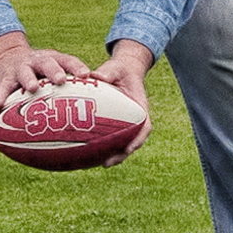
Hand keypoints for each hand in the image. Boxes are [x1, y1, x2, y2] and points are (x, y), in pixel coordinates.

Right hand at [0, 31, 94, 108]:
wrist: (8, 58)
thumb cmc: (40, 73)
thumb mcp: (54, 73)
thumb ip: (70, 89)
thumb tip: (95, 116)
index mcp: (54, 60)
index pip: (68, 61)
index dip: (77, 67)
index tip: (86, 75)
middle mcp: (38, 62)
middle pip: (48, 63)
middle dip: (54, 70)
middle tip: (61, 80)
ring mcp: (20, 68)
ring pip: (25, 72)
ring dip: (29, 79)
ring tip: (32, 88)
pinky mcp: (5, 78)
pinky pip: (3, 87)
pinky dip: (0, 95)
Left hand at [87, 40, 155, 163]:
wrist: (122, 70)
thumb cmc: (119, 69)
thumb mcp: (114, 68)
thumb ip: (106, 72)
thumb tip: (92, 76)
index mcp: (139, 106)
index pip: (145, 126)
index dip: (138, 139)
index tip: (129, 149)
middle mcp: (134, 118)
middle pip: (133, 141)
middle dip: (121, 155)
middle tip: (107, 164)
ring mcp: (125, 123)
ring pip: (122, 143)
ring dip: (112, 155)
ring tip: (96, 164)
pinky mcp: (115, 124)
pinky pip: (110, 137)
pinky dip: (102, 146)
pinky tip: (87, 154)